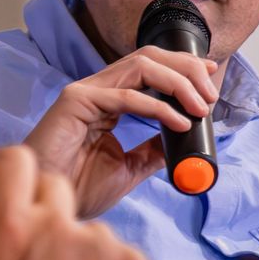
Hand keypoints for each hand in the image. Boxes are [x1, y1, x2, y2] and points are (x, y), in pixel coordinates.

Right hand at [0, 147, 154, 259]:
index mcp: (9, 230)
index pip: (13, 159)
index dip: (7, 168)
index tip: (6, 184)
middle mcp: (60, 227)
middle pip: (53, 184)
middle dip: (41, 208)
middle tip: (33, 251)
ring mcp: (103, 246)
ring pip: (86, 227)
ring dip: (76, 248)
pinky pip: (118, 256)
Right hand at [23, 47, 217, 217]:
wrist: (48, 203)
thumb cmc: (77, 187)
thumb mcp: (127, 168)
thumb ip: (150, 151)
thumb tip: (181, 143)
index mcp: (108, 100)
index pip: (150, 67)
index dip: (183, 67)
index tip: (211, 78)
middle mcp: (97, 89)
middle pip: (149, 56)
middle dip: (186, 68)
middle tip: (210, 94)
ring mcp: (85, 92)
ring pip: (141, 66)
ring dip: (178, 82)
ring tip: (200, 106)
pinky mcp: (76, 101)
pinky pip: (127, 96)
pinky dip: (159, 107)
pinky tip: (178, 122)